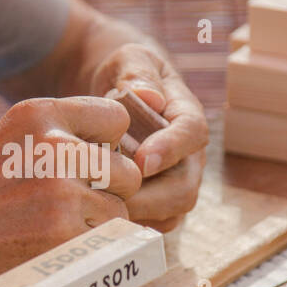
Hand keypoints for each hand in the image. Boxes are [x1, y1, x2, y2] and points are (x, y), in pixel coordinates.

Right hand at [0, 97, 142, 286]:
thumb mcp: (10, 140)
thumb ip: (60, 138)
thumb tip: (120, 154)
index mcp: (40, 113)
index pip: (117, 119)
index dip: (110, 146)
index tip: (90, 166)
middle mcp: (55, 146)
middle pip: (127, 171)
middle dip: (108, 193)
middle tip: (71, 208)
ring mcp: (61, 192)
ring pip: (120, 212)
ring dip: (97, 226)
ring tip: (53, 230)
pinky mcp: (62, 234)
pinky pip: (104, 244)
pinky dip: (85, 251)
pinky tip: (51, 248)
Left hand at [90, 43, 206, 231]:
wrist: (116, 95)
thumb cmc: (124, 74)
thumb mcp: (129, 60)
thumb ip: (138, 74)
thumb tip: (150, 97)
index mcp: (186, 116)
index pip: (192, 133)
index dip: (170, 149)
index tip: (142, 160)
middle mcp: (188, 156)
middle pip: (185, 189)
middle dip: (149, 198)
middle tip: (107, 196)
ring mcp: (175, 183)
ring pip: (169, 214)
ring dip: (135, 216)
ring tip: (98, 209)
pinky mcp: (158, 203)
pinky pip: (151, 225)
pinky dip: (126, 226)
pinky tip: (94, 216)